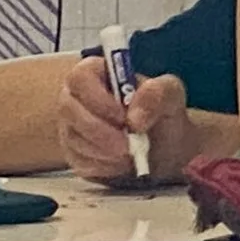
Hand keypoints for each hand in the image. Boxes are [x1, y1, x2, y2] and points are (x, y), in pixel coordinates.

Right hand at [58, 58, 208, 183]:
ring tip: (130, 153)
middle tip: (127, 146)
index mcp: (97, 73)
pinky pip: (77, 162)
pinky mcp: (74, 154)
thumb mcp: (171, 95)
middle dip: (99, 131)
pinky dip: (101, 166)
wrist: (165, 147)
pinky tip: (121, 164)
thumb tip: (134, 118)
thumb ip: (157, 94)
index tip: (121, 116)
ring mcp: (71, 126)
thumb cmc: (163, 112)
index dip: (96, 97)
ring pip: (72, 139)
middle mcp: (77, 97)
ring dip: (103, 151)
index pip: (80, 77)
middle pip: (68, 109)